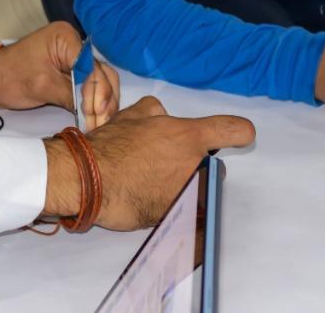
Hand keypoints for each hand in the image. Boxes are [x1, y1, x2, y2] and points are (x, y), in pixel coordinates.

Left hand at [0, 22, 120, 130]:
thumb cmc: (9, 77)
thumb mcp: (41, 86)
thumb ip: (70, 95)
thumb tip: (95, 113)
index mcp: (66, 38)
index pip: (91, 66)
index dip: (97, 91)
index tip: (96, 113)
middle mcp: (75, 45)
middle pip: (101, 72)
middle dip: (104, 99)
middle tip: (103, 122)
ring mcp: (75, 58)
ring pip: (100, 80)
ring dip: (103, 102)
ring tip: (102, 123)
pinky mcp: (72, 72)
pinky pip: (89, 86)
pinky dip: (93, 102)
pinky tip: (96, 118)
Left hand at [44, 96, 254, 229]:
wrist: (80, 178)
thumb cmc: (125, 196)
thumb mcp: (166, 209)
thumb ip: (191, 201)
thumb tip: (204, 207)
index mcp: (190, 143)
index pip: (231, 128)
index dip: (242, 134)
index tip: (244, 138)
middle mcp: (173, 124)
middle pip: (196, 134)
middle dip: (192, 154)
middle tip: (175, 176)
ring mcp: (147, 117)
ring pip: (167, 126)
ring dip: (164, 142)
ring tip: (146, 165)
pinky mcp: (124, 116)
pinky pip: (143, 118)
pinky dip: (142, 129)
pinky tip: (131, 146)